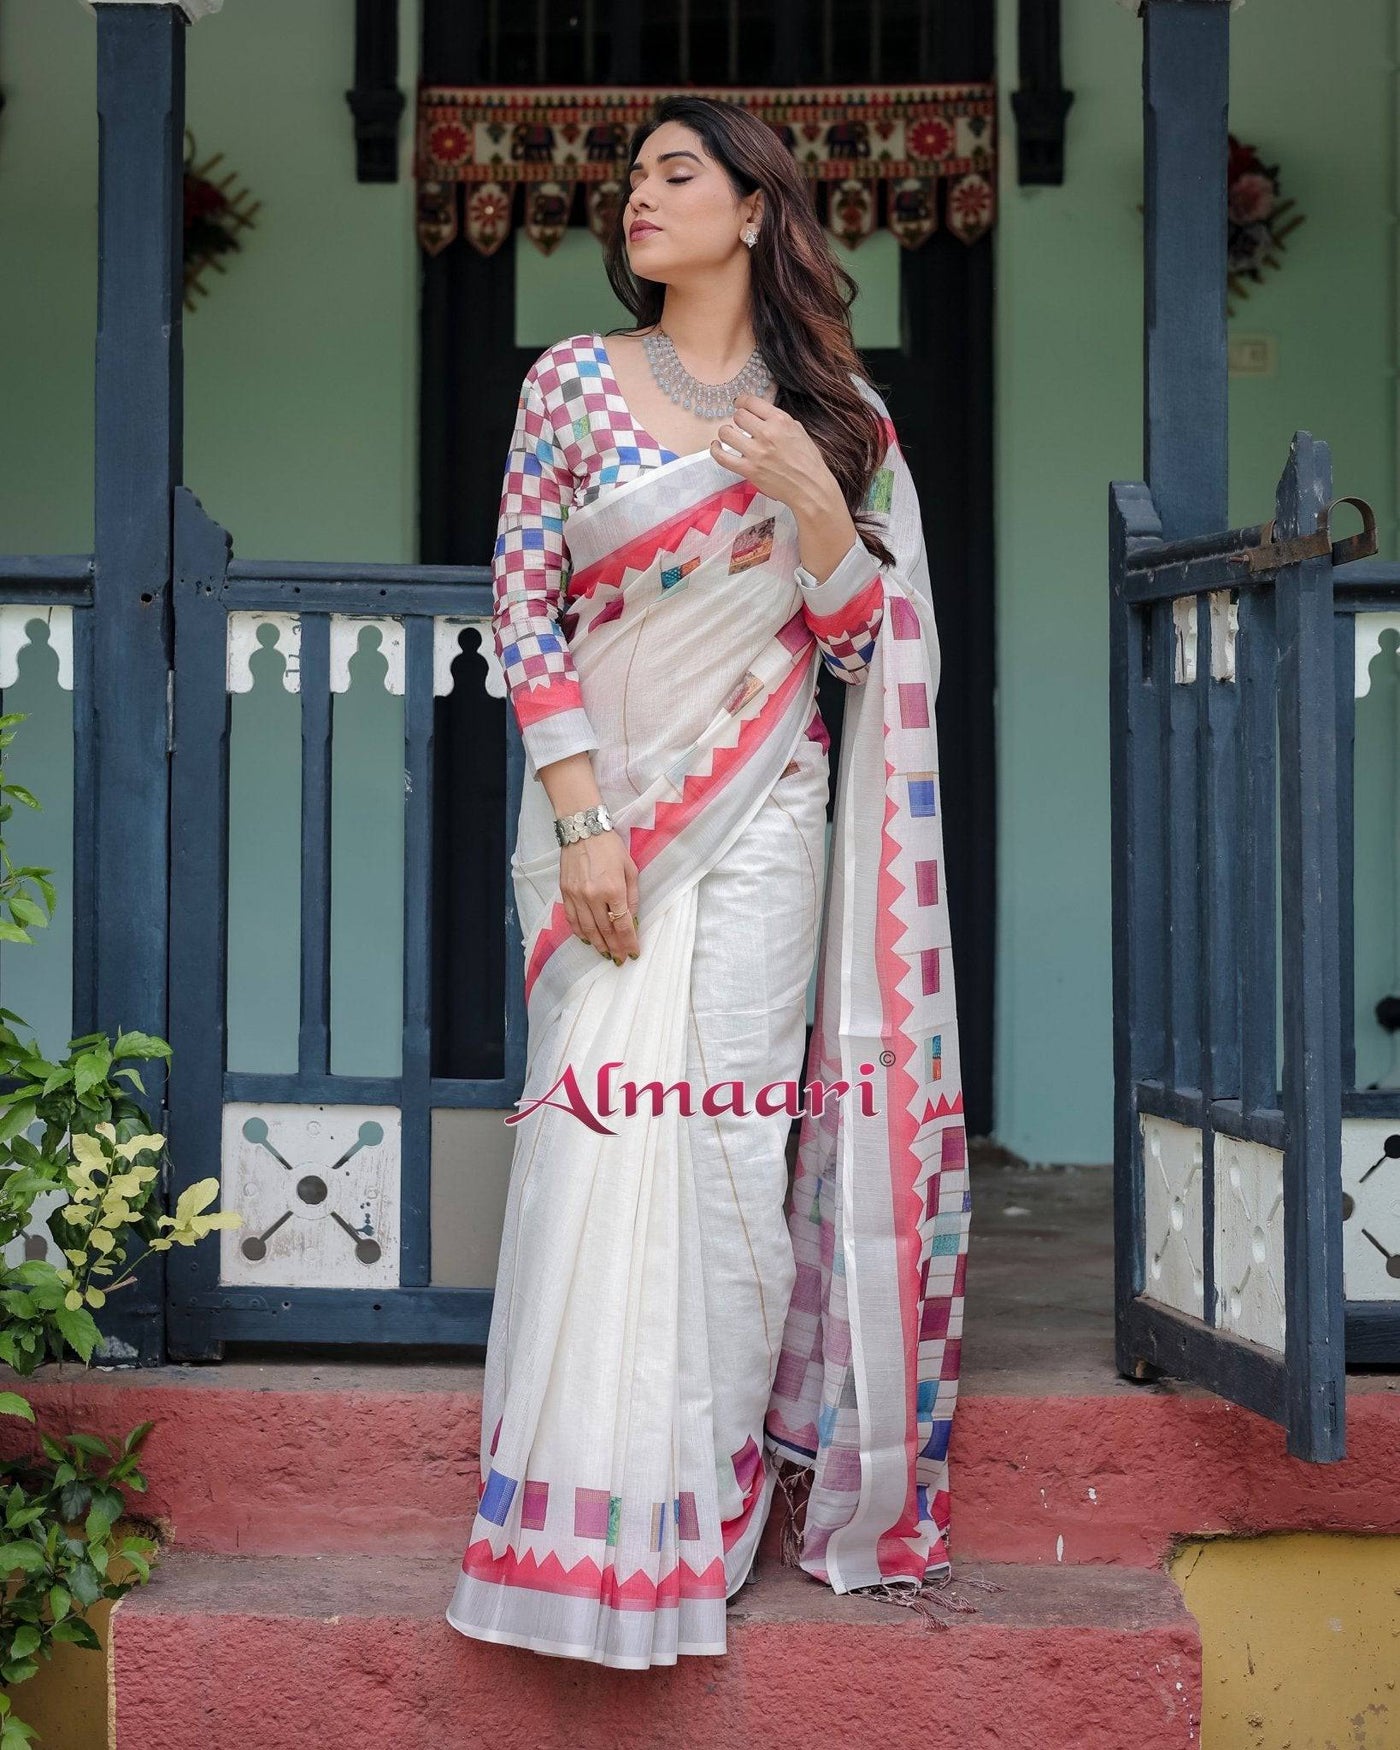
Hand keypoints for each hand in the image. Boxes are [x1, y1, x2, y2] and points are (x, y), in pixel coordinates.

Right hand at [560, 829, 640, 962]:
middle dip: (614, 947)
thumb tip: (631, 918)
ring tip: (605, 953)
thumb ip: (631, 895)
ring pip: (587, 929)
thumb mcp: (629, 868)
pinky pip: (572, 919)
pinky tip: (587, 940)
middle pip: (605, 930)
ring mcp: (577, 896)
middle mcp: (593, 896)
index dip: (629, 942)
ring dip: (597, 944)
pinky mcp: (565, 893)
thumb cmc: (610, 847)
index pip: (622, 924)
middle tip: (619, 959)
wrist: (583, 830)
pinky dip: (580, 932)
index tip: (633, 953)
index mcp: (613, 889)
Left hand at [710, 394, 837, 515]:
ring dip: (726, 433)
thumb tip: (763, 415)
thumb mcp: (799, 431)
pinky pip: (722, 457)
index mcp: (780, 420)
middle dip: (739, 419)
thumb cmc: (807, 462)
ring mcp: (756, 452)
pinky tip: (717, 446)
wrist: (810, 487)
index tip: (739, 404)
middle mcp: (767, 433)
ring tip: (730, 436)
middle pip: (738, 415)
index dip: (742, 402)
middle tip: (742, 426)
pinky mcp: (749, 469)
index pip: (751, 401)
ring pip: (726, 432)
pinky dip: (716, 450)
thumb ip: (780, 421)